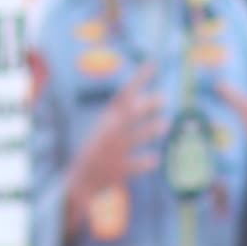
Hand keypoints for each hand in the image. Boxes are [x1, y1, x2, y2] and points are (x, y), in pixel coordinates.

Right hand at [63, 65, 164, 239]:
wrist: (80, 180)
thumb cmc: (99, 150)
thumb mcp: (107, 128)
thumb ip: (124, 114)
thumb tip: (146, 98)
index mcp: (108, 120)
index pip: (124, 94)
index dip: (139, 79)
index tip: (153, 64)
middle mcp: (110, 132)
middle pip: (129, 115)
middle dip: (145, 106)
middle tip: (164, 98)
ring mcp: (113, 151)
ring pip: (133, 138)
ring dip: (149, 130)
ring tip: (166, 124)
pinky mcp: (117, 171)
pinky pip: (133, 165)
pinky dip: (144, 162)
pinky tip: (156, 159)